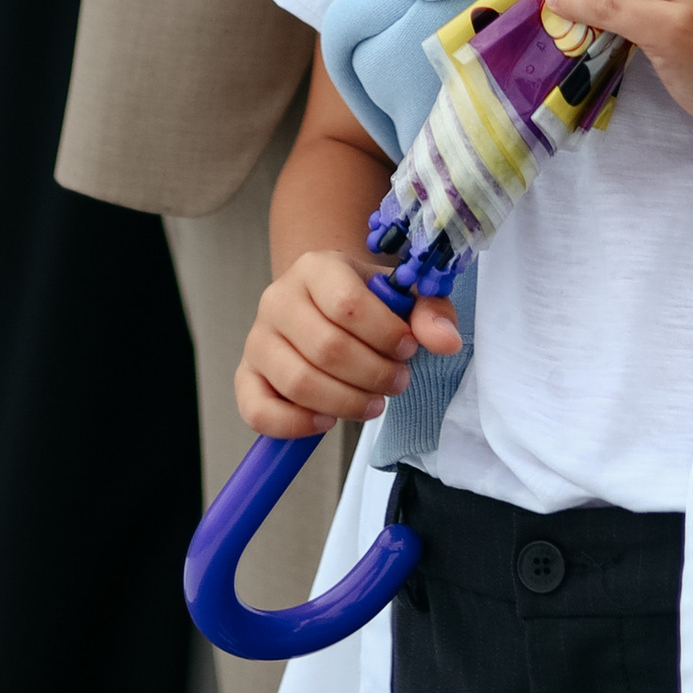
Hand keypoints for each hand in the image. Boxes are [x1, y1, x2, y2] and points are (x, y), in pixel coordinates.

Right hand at [237, 248, 464, 442]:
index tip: (409, 350)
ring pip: (299, 383)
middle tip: (398, 381)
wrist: (321, 301)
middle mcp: (278, 299)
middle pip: (327, 350)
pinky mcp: (246, 376)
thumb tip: (445, 342)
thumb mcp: (402, 296)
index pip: (348, 305)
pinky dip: (296, 424)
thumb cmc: (366, 302)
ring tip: (375, 402)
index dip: (386, 336)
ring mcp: (258, 339)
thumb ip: (429, 312)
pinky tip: (328, 420)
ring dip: (346, 403)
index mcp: (316, 268)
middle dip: (374, 375)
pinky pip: (258, 411)